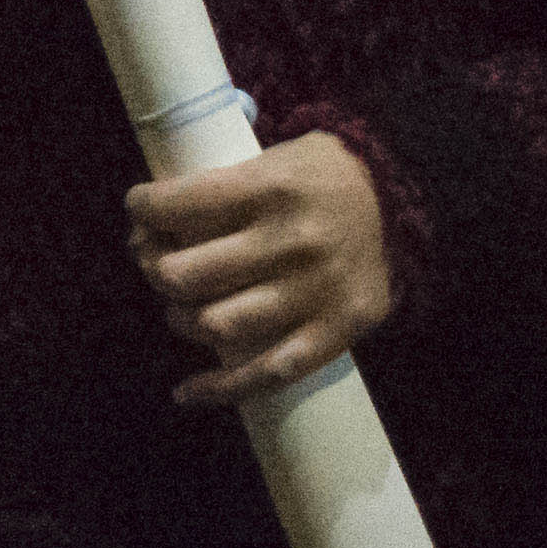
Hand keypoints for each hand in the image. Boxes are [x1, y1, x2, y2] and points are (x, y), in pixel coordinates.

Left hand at [133, 133, 392, 407]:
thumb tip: (150, 224)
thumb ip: (220, 188)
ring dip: (182, 320)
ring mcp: (314, 291)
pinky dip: (220, 389)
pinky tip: (187, 391)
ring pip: (215, 326)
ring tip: (183, 308)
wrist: (407, 202)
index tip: (139, 210)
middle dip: (155, 268)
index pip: (179, 204)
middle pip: (185, 274)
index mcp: (271, 188)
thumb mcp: (275, 157)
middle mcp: (290, 241)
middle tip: (158, 262)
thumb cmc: (325, 177)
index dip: (143, 208)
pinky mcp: (335, 331)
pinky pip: (266, 373)